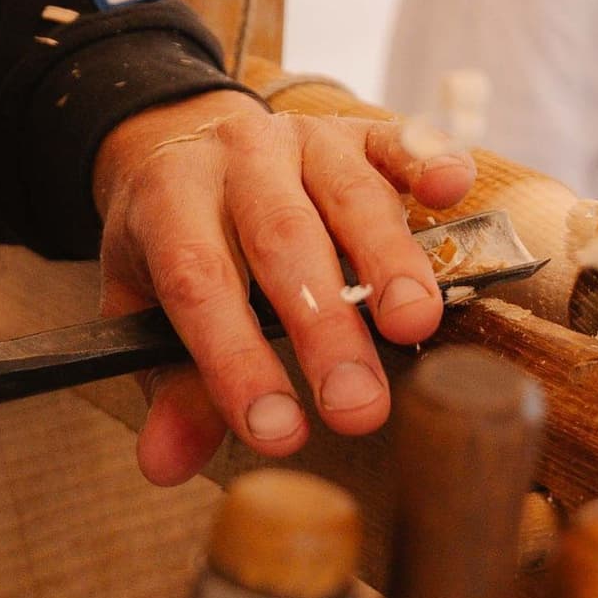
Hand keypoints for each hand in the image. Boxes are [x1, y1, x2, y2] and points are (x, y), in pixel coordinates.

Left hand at [94, 94, 478, 486]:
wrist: (182, 140)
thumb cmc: (171, 241)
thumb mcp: (146, 305)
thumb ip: (169, 384)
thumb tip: (166, 465)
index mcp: (171, 200)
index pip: (198, 281)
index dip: (237, 359)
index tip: (277, 433)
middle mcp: (238, 159)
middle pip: (282, 239)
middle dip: (325, 327)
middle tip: (359, 406)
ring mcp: (302, 139)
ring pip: (349, 195)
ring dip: (388, 262)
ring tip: (415, 327)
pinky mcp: (356, 132)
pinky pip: (396, 140)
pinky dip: (428, 160)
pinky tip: (451, 191)